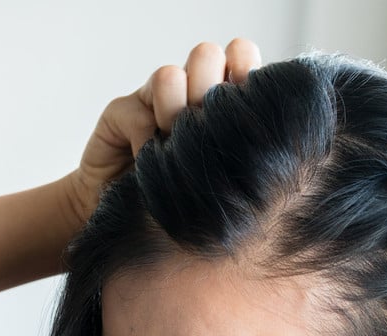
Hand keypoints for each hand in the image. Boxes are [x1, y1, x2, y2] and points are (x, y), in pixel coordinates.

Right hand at [64, 38, 261, 223]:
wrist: (129, 227)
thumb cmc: (184, 208)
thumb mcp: (220, 181)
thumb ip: (239, 147)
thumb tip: (263, 126)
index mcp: (224, 104)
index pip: (241, 59)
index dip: (244, 63)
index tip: (248, 87)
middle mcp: (191, 95)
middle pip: (206, 56)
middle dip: (209, 88)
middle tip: (207, 126)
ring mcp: (156, 101)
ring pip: (171, 76)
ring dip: (175, 114)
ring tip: (173, 148)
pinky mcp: (123, 111)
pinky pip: (139, 112)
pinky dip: (146, 142)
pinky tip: (148, 163)